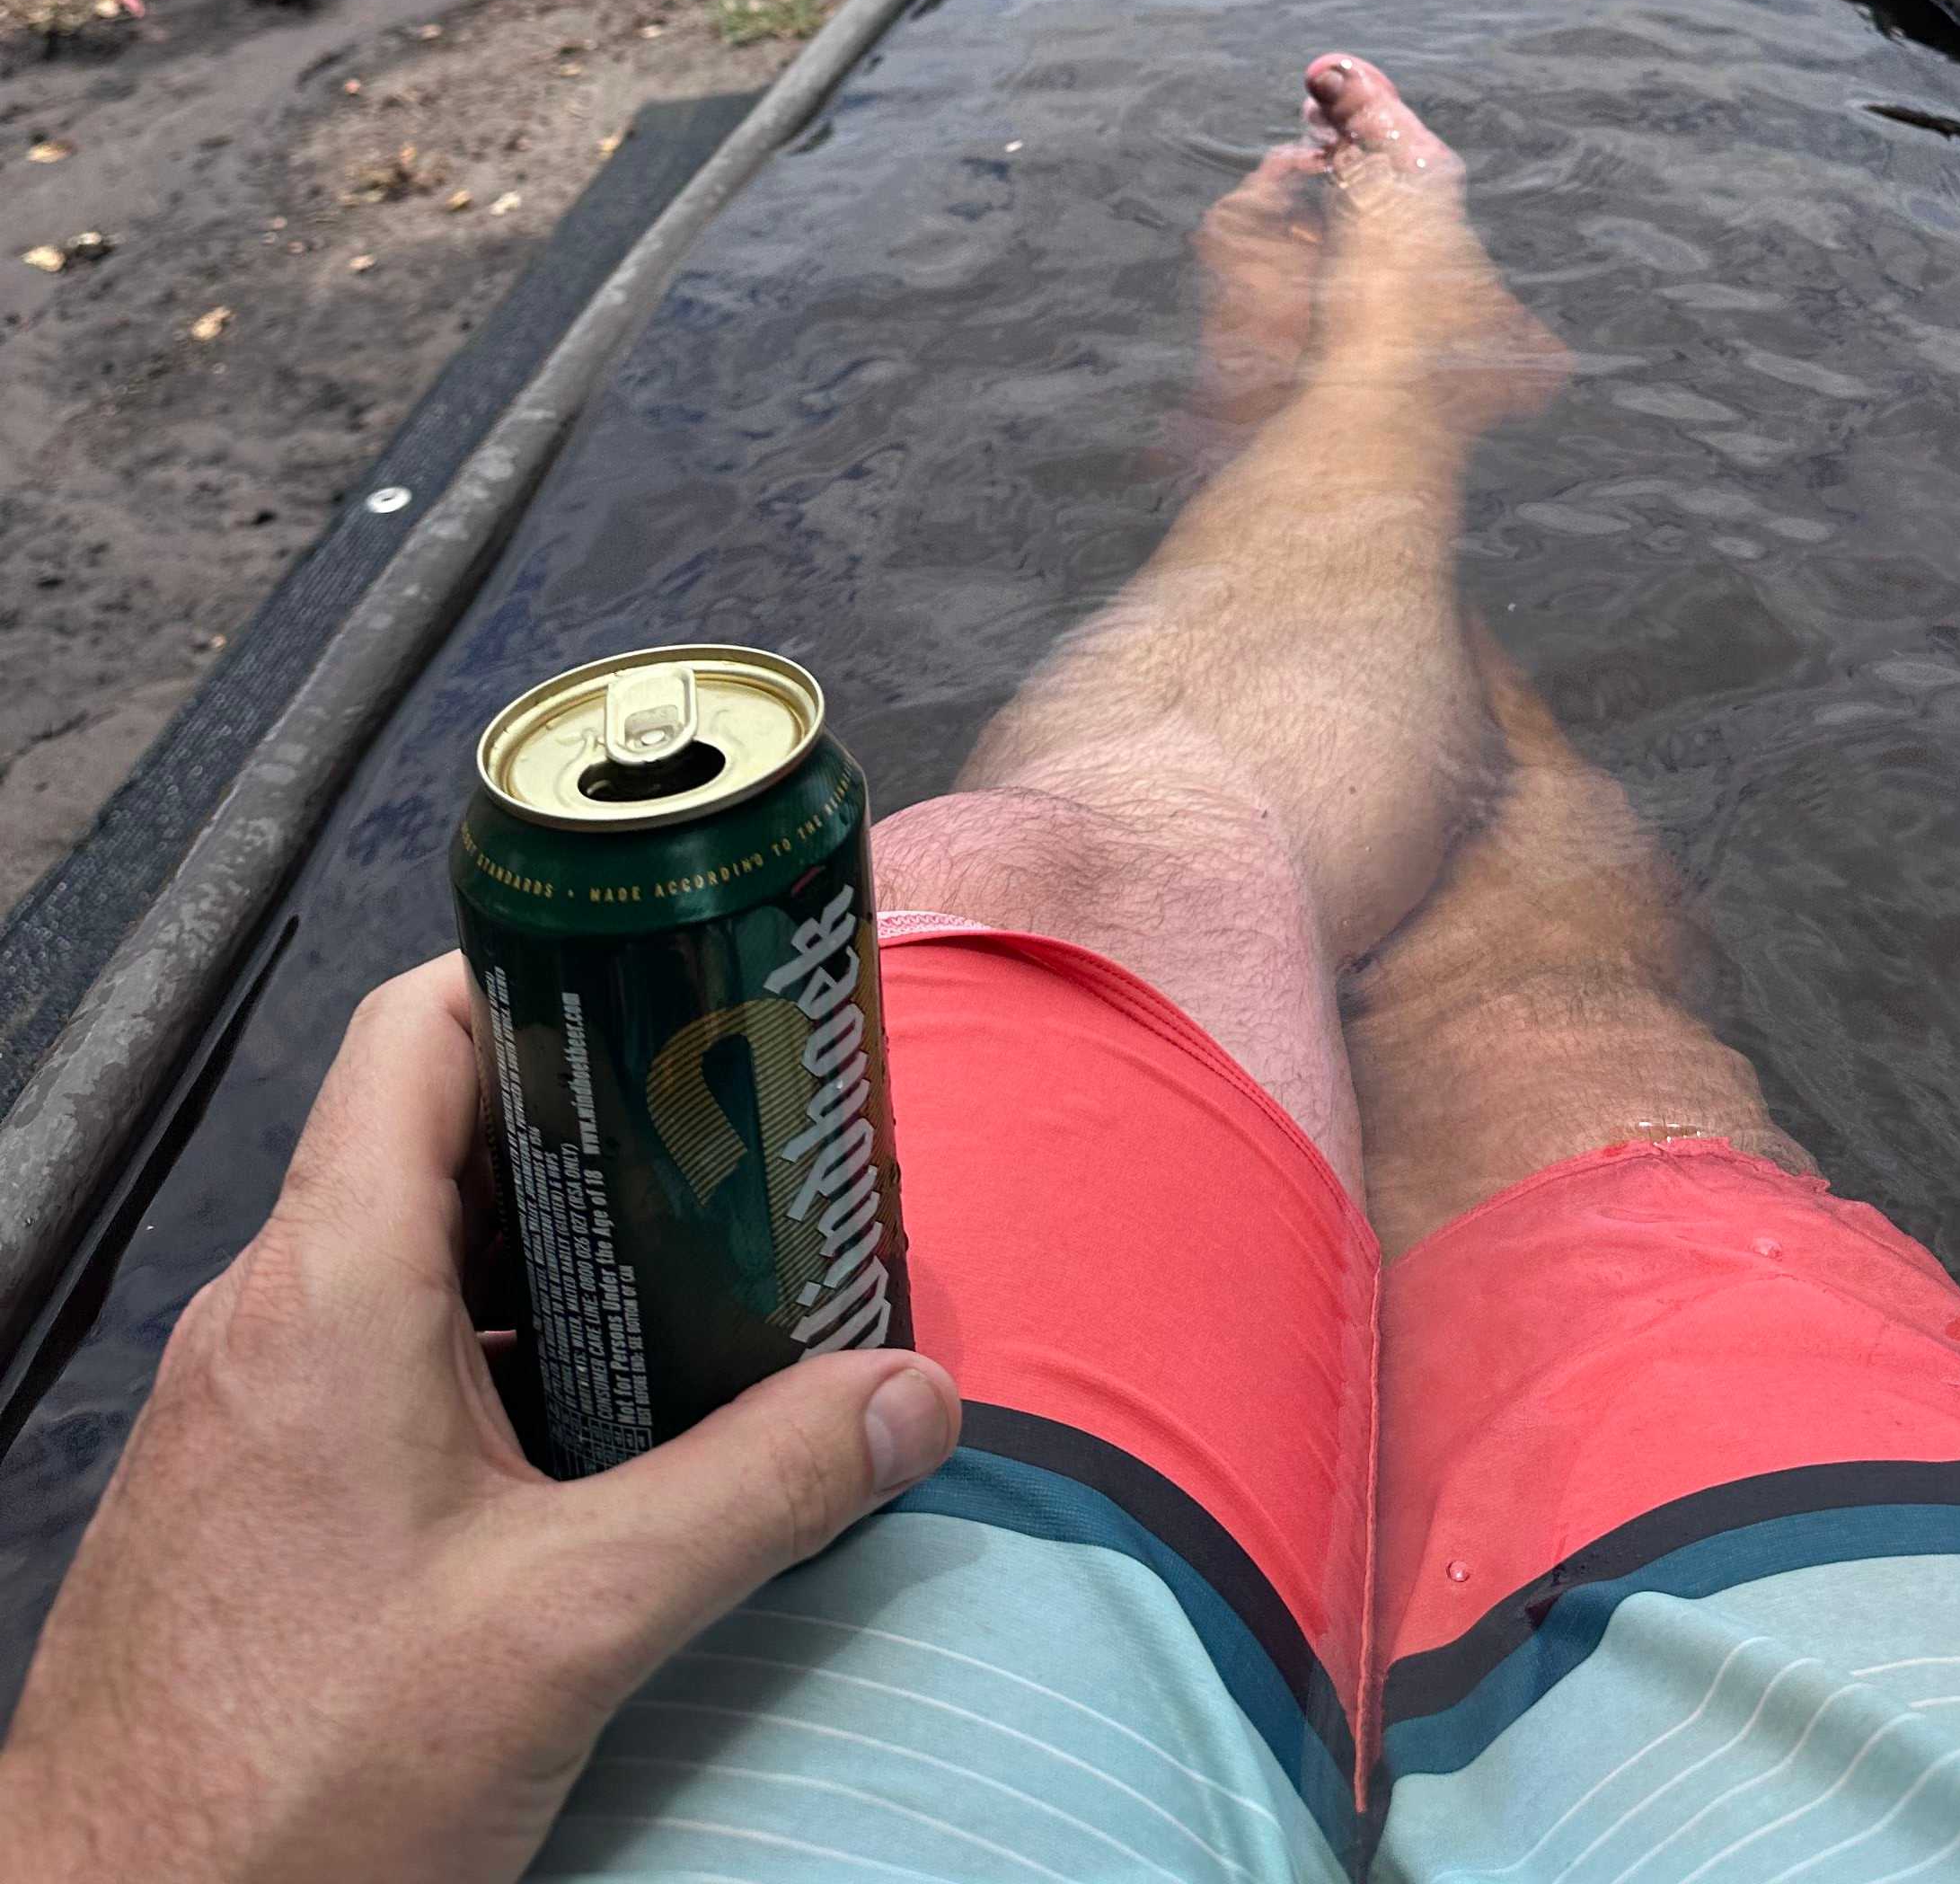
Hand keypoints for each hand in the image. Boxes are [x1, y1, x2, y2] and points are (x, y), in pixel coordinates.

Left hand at [0, 953, 956, 1883]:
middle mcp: (272, 1315)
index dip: (549, 975)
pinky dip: (494, 1350)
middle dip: (598, 1125)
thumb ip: (756, 1494)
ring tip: (696, 1286)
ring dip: (552, 1253)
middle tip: (736, 1149)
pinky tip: (594, 1433)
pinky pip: (378, 1353)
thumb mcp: (570, 1627)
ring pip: (415, 1253)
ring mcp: (249, 1404)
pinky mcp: (248, 1491)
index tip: (676, 990)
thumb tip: (912, 1398)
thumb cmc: (295, 1785)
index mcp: (330, 1285)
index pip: (421, 1026)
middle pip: (440, 1132)